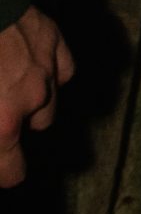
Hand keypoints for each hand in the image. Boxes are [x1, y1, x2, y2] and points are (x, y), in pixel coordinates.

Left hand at [0, 7, 72, 187]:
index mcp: (4, 124)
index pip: (14, 172)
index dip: (6, 172)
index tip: (2, 167)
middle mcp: (33, 101)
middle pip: (37, 128)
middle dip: (18, 124)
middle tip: (2, 109)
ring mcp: (48, 70)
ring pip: (50, 100)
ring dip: (36, 99)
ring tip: (12, 85)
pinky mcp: (55, 41)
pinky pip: (62, 69)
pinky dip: (50, 72)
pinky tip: (33, 65)